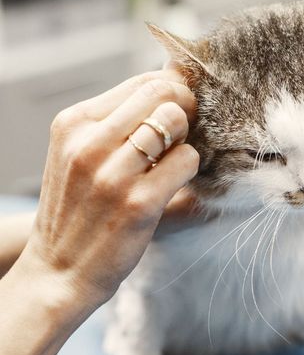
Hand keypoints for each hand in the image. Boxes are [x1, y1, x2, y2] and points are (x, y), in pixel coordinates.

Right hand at [18, 69, 199, 308]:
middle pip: (162, 94)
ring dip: (187, 140)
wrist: (60, 271)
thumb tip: (170, 85)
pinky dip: (191, 168)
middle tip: (184, 136)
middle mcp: (89, 142)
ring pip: (176, 122)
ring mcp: (113, 173)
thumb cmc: (79, 211)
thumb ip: (116, 123)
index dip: (172, 93)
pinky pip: (187, 160)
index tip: (179, 114)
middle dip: (185, 109)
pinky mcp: (139, 202)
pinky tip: (176, 184)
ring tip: (173, 163)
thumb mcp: (80, 156)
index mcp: (74, 123)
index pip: (142, 83)